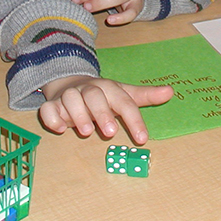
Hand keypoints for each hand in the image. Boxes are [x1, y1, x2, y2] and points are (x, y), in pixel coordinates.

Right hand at [39, 75, 173, 143]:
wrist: (71, 82)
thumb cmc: (103, 95)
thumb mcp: (124, 94)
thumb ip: (146, 95)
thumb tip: (171, 92)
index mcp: (110, 88)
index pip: (124, 102)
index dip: (134, 119)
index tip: (142, 139)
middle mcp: (89, 90)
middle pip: (95, 96)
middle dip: (102, 113)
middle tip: (110, 132)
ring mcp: (70, 96)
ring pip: (70, 99)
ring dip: (78, 114)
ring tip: (86, 132)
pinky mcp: (53, 104)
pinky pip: (49, 108)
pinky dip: (52, 117)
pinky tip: (60, 128)